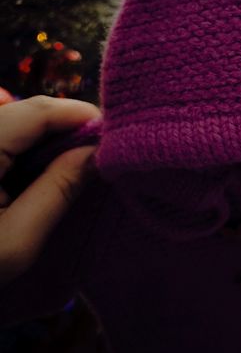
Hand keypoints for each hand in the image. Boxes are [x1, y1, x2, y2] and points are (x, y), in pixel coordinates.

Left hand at [0, 96, 100, 285]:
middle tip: (100, 157)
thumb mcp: (16, 241)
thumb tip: (98, 153)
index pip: (38, 111)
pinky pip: (0, 144)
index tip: (116, 138)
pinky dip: (23, 155)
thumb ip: (60, 190)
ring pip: (13, 125)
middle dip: (66, 129)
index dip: (81, 116)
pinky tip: (38, 179)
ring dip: (45, 143)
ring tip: (74, 170)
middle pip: (26, 113)